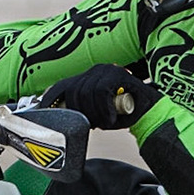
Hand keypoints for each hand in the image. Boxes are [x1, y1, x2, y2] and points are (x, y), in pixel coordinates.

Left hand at [41, 64, 159, 130]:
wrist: (150, 114)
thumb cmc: (123, 115)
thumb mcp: (95, 114)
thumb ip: (80, 111)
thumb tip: (60, 118)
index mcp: (88, 78)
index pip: (62, 85)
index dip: (50, 98)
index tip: (44, 112)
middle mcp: (96, 70)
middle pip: (73, 91)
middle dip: (79, 113)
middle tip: (93, 125)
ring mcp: (107, 70)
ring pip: (86, 93)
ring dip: (95, 114)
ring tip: (107, 121)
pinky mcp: (117, 74)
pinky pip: (100, 92)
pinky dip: (104, 109)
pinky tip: (112, 118)